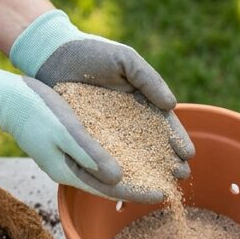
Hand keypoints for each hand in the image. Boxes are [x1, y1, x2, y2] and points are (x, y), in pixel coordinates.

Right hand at [0, 61, 163, 200]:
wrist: (6, 95)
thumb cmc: (35, 111)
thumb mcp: (66, 131)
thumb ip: (91, 155)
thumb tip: (119, 178)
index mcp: (71, 173)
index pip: (111, 190)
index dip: (139, 193)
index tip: (164, 195)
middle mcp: (74, 170)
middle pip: (114, 183)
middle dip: (143, 185)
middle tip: (172, 186)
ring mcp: (73, 158)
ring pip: (111, 169)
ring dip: (138, 169)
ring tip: (163, 168)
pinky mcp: (75, 144)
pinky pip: (105, 154)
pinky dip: (125, 153)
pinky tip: (142, 148)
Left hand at [9, 10, 193, 182]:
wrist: (51, 54)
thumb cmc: (90, 52)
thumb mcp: (125, 60)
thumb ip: (149, 79)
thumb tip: (172, 105)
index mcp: (143, 102)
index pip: (165, 124)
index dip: (177, 139)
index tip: (187, 153)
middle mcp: (129, 120)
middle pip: (155, 145)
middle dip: (170, 161)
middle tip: (181, 175)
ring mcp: (110, 132)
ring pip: (134, 156)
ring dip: (150, 172)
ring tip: (164, 186)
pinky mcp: (90, 139)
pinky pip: (108, 157)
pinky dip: (120, 171)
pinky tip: (130, 183)